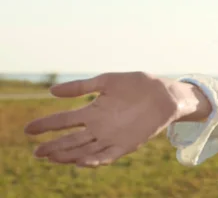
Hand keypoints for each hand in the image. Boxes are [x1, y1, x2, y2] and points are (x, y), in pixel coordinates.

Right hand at [24, 72, 203, 167]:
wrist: (163, 94)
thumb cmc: (137, 84)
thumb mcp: (107, 81)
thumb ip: (81, 87)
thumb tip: (52, 91)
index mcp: (93, 111)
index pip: (65, 121)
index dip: (47, 125)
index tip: (28, 129)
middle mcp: (99, 127)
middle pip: (71, 140)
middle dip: (54, 146)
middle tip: (36, 152)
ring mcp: (111, 137)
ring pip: (85, 151)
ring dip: (70, 155)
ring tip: (52, 157)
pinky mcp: (126, 145)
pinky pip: (107, 156)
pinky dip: (94, 160)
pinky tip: (82, 161)